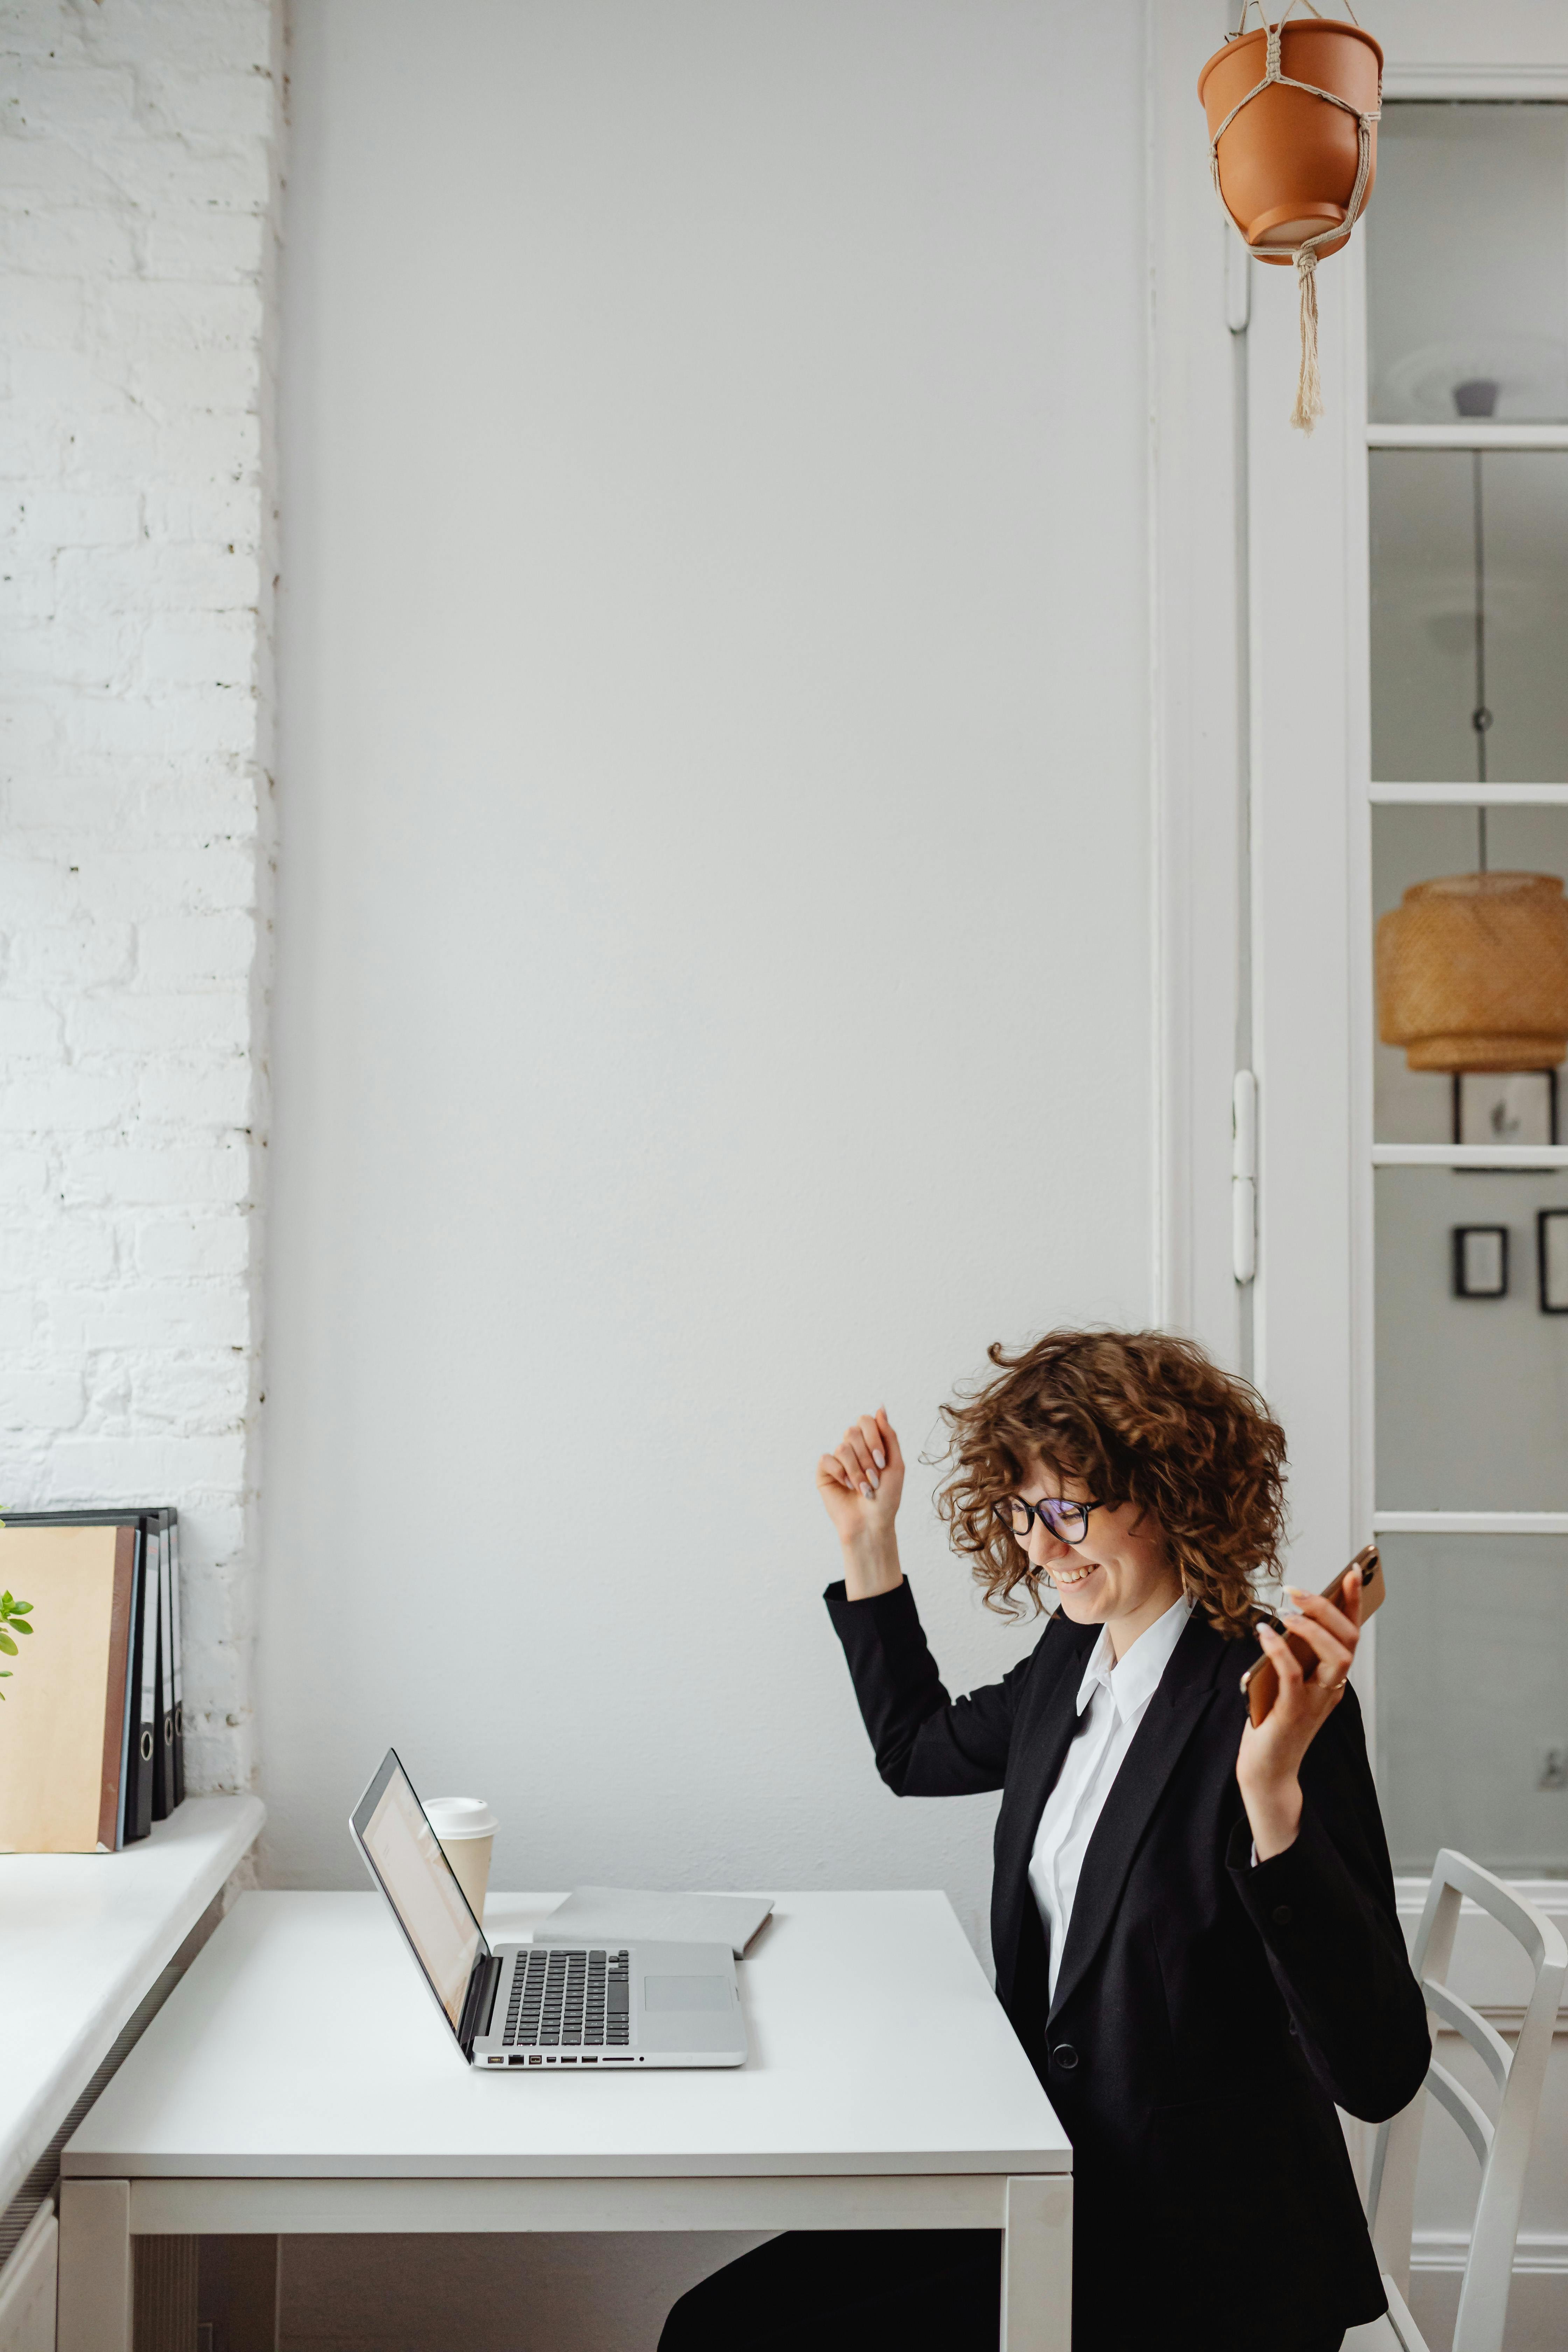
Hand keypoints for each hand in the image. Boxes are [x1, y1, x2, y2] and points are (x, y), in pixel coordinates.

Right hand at [816, 1408, 904, 1597]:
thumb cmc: (887, 1498)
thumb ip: (889, 1435)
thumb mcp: (896, 1464)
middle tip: (873, 1479)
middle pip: (853, 1431)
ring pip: (843, 1448)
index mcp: (870, 1443)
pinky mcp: (824, 1472)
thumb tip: (880, 1407)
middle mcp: (853, 1447)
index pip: (866, 1421)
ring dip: (856, 1471)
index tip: (881, 1462)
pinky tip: (847, 1487)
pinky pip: (827, 1459)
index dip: (873, 1438)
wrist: (872, 1523)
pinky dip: (841, 1474)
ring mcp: (838, 1459)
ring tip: (863, 1488)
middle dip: (867, 1458)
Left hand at [1235, 1567, 1362, 1860]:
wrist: (1267, 1770)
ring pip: (1334, 1657)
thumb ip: (1295, 1656)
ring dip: (1312, 1628)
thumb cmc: (1275, 1722)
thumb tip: (1289, 1617)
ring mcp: (1315, 1702)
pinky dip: (1281, 1650)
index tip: (1353, 1572)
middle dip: (1329, 1609)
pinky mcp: (1292, 1713)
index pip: (1350, 1635)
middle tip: (1299, 1590)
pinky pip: (1293, 1675)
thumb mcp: (1289, 1683)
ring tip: (1286, 1609)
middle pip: (1347, 1642)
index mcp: (1331, 1679)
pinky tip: (1265, 1632)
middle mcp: (1330, 1689)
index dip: (1354, 1603)